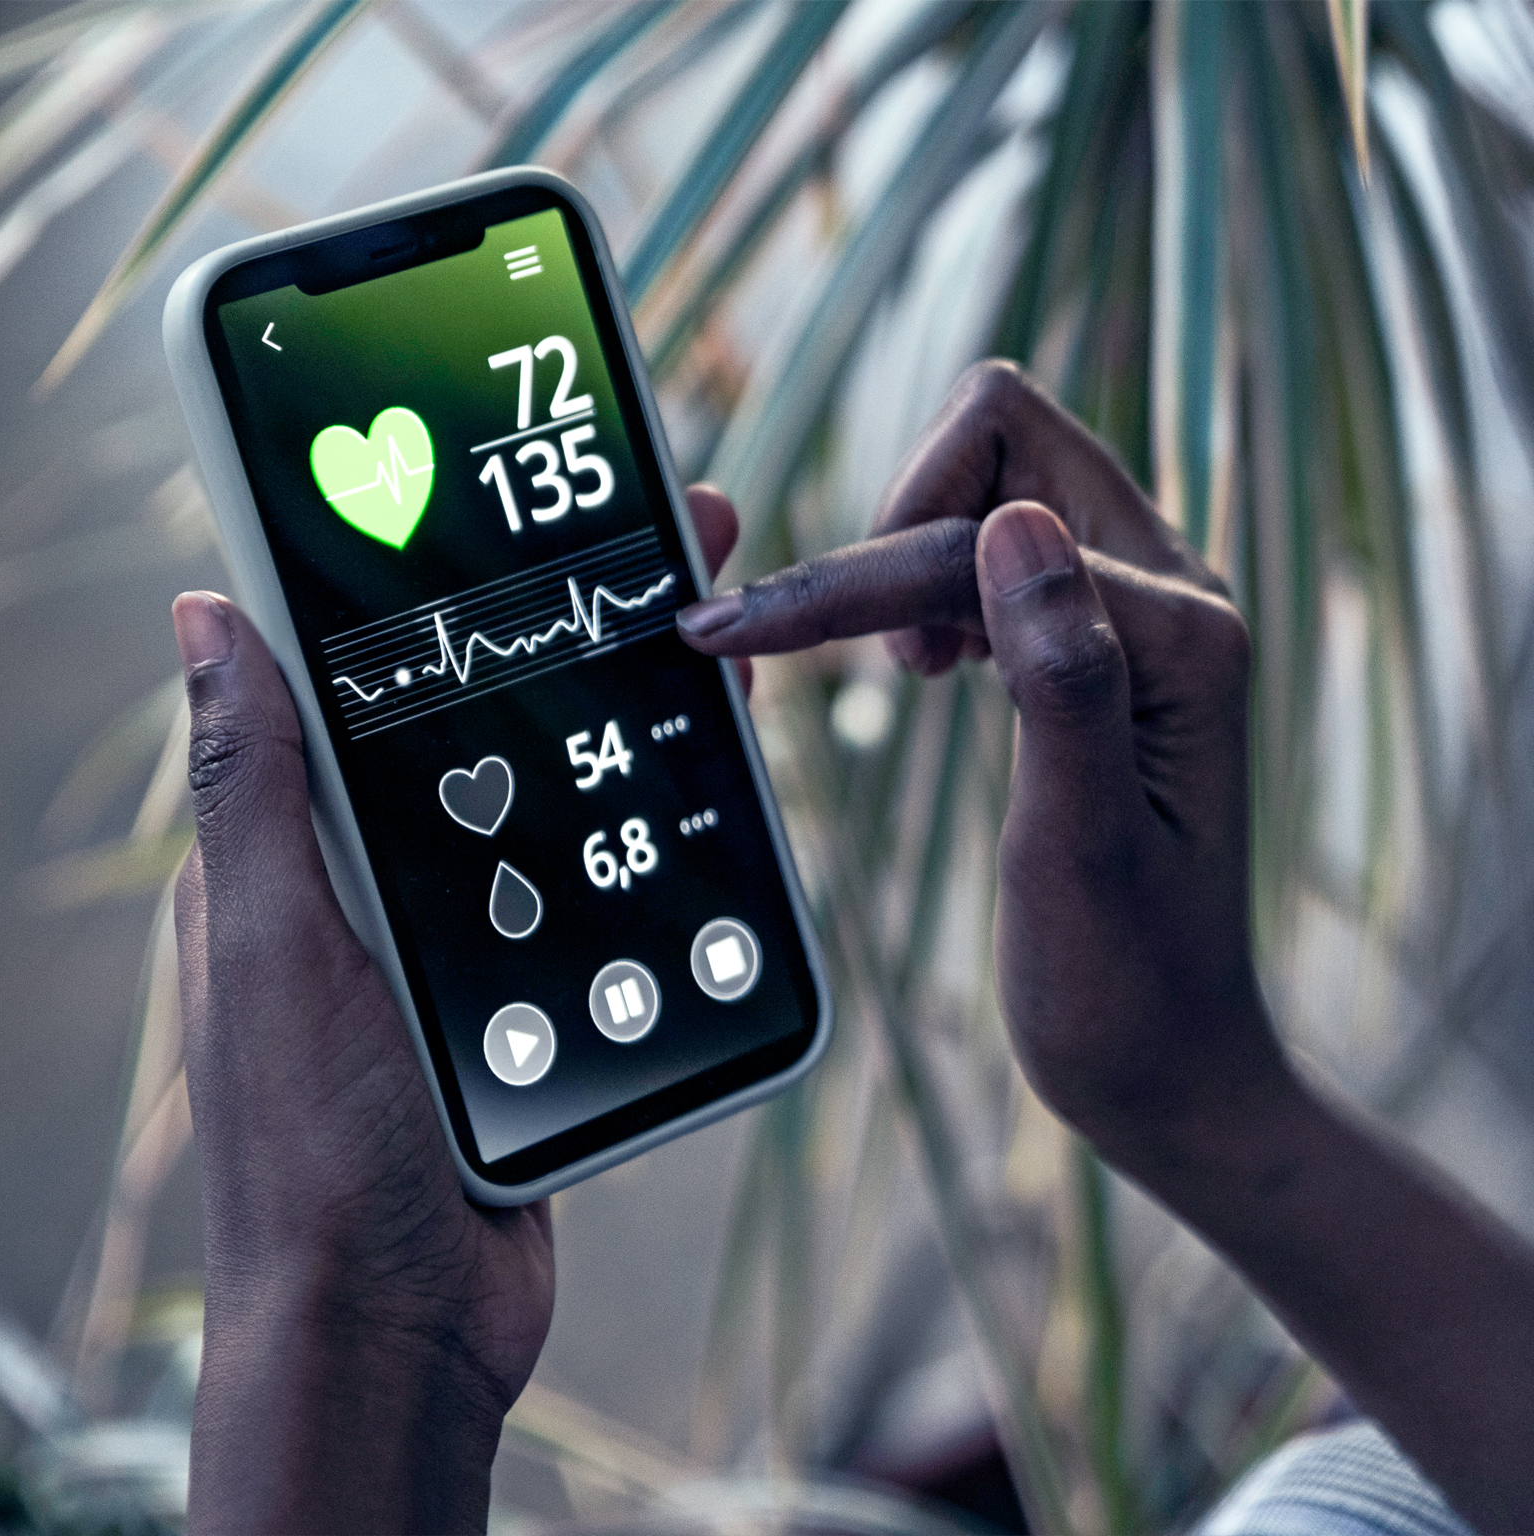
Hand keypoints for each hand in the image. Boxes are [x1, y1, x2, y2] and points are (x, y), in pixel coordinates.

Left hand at [175, 487, 740, 1535]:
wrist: (398, 1324)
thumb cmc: (311, 1146)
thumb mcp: (272, 945)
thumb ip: (256, 789)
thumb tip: (197, 613)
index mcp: (302, 843)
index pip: (366, 670)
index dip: (433, 567)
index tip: (509, 487)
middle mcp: (380, 873)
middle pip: (483, 716)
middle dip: (568, 619)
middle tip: (666, 532)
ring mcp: (464, 932)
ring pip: (552, 793)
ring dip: (624, 715)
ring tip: (707, 635)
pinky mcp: (534, 990)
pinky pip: (594, 886)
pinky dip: (648, 831)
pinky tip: (709, 779)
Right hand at [677, 361, 1275, 1162]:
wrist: (1166, 1058)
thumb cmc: (1126, 980)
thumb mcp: (1081, 847)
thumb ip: (1063, 680)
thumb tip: (1010, 529)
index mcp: (1179, 633)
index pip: (973, 540)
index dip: (846, 581)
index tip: (730, 632)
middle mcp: (1169, 595)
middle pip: (1006, 438)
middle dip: (896, 511)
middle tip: (871, 653)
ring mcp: (1131, 612)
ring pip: (994, 481)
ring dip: (909, 546)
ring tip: (905, 672)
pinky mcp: (1093, 644)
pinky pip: (993, 551)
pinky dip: (928, 584)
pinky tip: (924, 668)